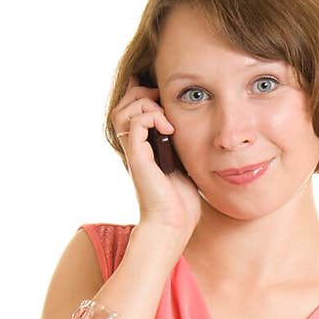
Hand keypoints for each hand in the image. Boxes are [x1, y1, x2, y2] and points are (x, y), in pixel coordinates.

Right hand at [111, 75, 202, 240]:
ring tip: (167, 120)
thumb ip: (182, 142)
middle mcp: (134, 146)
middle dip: (144, 94)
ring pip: (124, 109)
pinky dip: (153, 118)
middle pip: (124, 103)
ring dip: (147, 105)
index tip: (167, 98)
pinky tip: (170, 130)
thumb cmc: (181, 201)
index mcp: (143, 145)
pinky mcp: (137, 157)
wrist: (174, 223)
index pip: (132, 107)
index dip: (144, 94)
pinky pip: (136, 122)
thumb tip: (194, 124)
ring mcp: (133, 151)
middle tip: (165, 105)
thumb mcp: (185, 162)